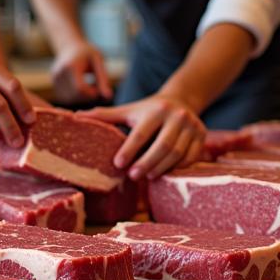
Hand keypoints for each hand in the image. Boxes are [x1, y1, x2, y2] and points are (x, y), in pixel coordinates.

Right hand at [51, 40, 111, 103]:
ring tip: (89, 85)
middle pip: (74, 96)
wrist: (70, 45)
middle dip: (88, 96)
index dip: (92, 93)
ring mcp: (54, 79)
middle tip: (96, 87)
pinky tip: (81, 87)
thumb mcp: (98, 61)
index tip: (100, 88)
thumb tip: (108, 97)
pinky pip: (65, 98)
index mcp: (70, 66)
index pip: (80, 89)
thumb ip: (103, 79)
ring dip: (82, 98)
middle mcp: (59, 73)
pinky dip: (75, 97)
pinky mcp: (53, 84)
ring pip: (69, 100)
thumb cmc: (87, 52)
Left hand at [85, 94, 204, 180]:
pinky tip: (165, 174)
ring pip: (178, 154)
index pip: (142, 132)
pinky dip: (178, 168)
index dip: (130, 149)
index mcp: (156, 109)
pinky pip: (191, 158)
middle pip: (163, 146)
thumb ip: (105, 115)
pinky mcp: (202, 136)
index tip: (118, 164)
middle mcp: (177, 116)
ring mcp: (193, 126)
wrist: (181, 101)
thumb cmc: (148, 110)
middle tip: (132, 177)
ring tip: (148, 178)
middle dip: (147, 163)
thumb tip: (76, 117)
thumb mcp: (129, 110)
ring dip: (162, 168)